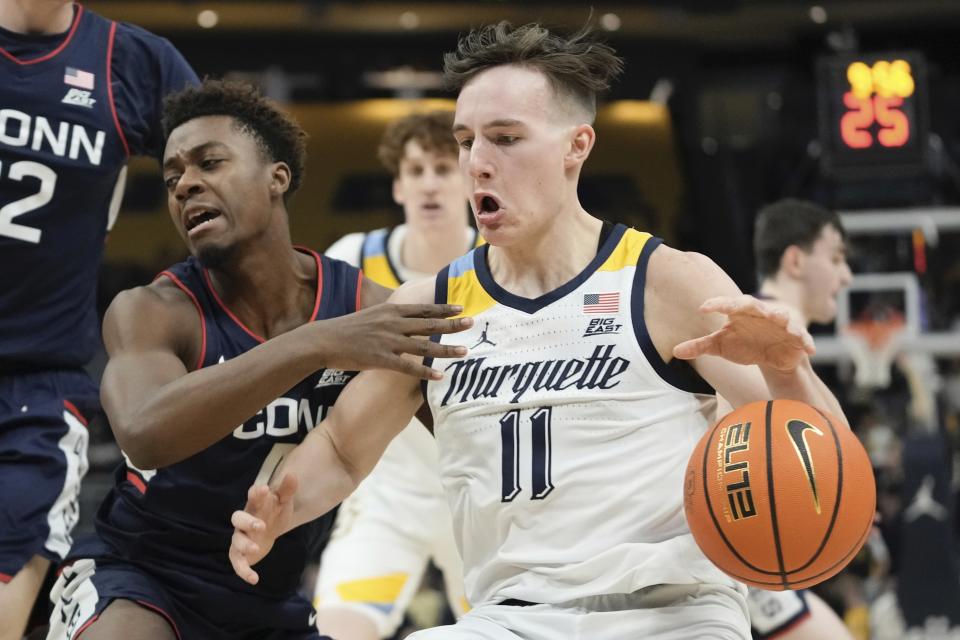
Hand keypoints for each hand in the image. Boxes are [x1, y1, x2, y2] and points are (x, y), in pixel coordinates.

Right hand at [229, 474, 297, 584]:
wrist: (269, 531)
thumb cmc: (274, 513)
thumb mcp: (283, 502)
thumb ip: (287, 490)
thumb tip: (291, 474)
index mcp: (255, 505)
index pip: (253, 496)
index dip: (256, 493)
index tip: (263, 489)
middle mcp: (244, 520)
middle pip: (237, 518)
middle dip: (247, 522)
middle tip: (261, 526)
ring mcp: (240, 537)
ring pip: (236, 541)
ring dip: (244, 545)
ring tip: (256, 549)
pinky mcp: (239, 554)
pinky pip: (237, 562)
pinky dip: (243, 571)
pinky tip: (254, 579)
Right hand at [315, 303, 472, 379]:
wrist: (322, 340)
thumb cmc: (346, 330)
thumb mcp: (371, 316)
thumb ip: (389, 317)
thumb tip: (404, 316)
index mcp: (390, 311)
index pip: (423, 308)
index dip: (444, 308)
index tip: (461, 307)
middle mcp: (392, 323)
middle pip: (429, 323)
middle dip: (453, 324)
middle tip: (473, 323)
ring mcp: (387, 341)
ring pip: (424, 346)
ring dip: (446, 349)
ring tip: (465, 352)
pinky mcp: (380, 359)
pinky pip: (408, 367)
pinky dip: (425, 372)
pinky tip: (440, 376)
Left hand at [673, 295, 814, 371]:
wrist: (771, 356)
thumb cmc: (744, 344)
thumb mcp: (721, 347)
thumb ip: (700, 346)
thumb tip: (675, 351)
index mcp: (740, 313)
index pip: (728, 304)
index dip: (716, 304)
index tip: (702, 307)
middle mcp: (760, 314)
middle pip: (754, 305)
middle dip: (750, 304)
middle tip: (740, 306)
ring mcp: (781, 323)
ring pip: (782, 316)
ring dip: (782, 317)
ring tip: (780, 319)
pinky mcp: (797, 336)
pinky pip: (802, 337)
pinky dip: (805, 341)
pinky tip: (809, 349)